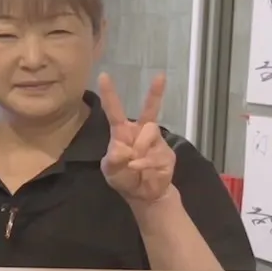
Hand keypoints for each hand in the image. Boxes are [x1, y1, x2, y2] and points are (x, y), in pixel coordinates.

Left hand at [99, 72, 176, 205]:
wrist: (144, 194)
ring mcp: (156, 141)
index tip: (104, 75)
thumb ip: (114, 160)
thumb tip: (125, 150)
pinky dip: (145, 164)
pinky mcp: (167, 153)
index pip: (114, 111)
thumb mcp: (111, 170)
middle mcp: (140, 132)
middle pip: (149, 111)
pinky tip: (140, 170)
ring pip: (150, 133)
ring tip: (133, 164)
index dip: (110, 94)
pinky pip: (156, 154)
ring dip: (140, 149)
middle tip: (161, 76)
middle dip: (155, 94)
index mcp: (122, 133)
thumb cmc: (123, 178)